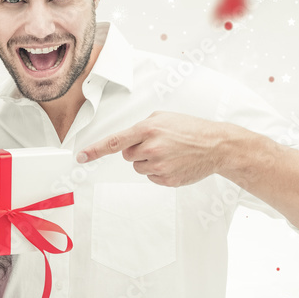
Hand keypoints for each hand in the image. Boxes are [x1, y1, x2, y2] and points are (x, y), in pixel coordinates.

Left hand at [77, 111, 228, 186]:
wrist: (216, 146)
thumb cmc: (191, 129)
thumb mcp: (164, 117)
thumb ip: (143, 127)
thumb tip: (128, 139)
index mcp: (148, 129)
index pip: (114, 142)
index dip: (95, 150)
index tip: (81, 157)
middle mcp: (151, 148)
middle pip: (127, 156)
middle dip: (138, 151)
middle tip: (158, 144)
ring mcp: (159, 166)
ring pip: (139, 167)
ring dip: (149, 162)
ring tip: (169, 153)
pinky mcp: (167, 180)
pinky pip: (152, 177)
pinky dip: (160, 172)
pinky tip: (174, 163)